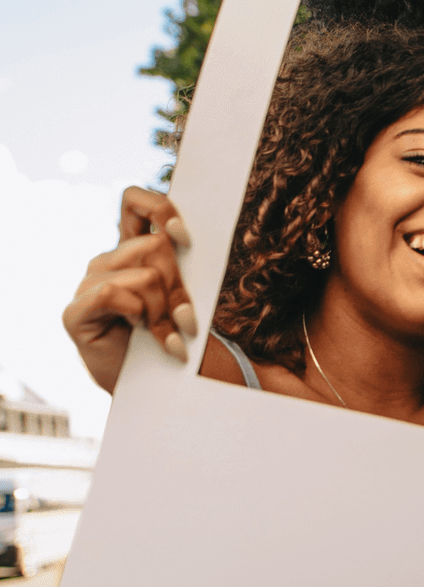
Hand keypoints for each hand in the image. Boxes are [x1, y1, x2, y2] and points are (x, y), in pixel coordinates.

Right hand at [60, 188, 195, 392]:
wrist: (152, 384)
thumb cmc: (169, 338)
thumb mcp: (182, 295)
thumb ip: (179, 267)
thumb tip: (183, 236)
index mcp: (133, 250)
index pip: (134, 201)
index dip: (159, 207)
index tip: (184, 234)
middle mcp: (107, 261)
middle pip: (155, 246)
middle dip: (180, 285)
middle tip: (185, 319)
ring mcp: (87, 285)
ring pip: (144, 274)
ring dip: (165, 309)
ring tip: (169, 334)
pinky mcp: (75, 312)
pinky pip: (114, 294)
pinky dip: (140, 315)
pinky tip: (147, 335)